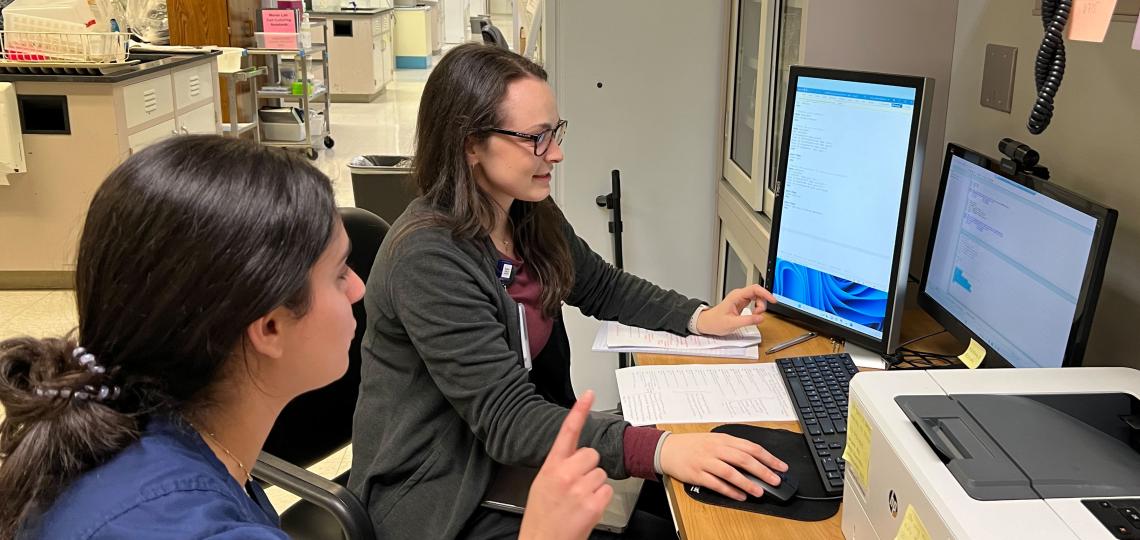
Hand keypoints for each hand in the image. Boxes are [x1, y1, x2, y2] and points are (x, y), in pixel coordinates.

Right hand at [519, 390, 612, 539]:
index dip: (579, 411)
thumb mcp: (542, 485)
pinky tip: (586, 508)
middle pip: (591, 454)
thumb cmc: (542, 517)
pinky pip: (607, 490)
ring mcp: (580, 489)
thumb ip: (558, 467)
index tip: (589, 395)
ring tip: (578, 500)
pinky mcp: (594, 503)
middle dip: (588, 468)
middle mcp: (565, 474)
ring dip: (594, 486)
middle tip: (577, 485)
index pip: (567, 432)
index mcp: (551, 467)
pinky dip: (600, 499)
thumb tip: (575, 457)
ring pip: (601, 473)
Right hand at [659, 432, 787, 500]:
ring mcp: (706, 461)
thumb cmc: (692, 445)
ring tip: (759, 492)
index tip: (781, 467)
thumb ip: (733, 448)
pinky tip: (740, 496)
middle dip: (762, 471)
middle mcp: (716, 449)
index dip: (768, 457)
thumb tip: (756, 461)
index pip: (750, 447)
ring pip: (730, 472)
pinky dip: (729, 491)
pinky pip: (716, 484)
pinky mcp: (697, 474)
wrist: (667, 448)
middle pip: (743, 459)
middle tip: (775, 480)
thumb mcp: (714, 440)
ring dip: (747, 483)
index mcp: (723, 439)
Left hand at [696, 284, 777, 335]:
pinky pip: (754, 302)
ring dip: (760, 306)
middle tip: (759, 314)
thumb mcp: (732, 323)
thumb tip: (761, 318)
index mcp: (736, 296)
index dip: (766, 293)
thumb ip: (748, 321)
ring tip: (754, 316)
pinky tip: (753, 315)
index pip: (754, 289)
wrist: (708, 323)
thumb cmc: (715, 322)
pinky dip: (757, 308)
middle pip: (758, 293)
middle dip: (762, 303)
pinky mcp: (742, 303)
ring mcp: (740, 299)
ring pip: (757, 297)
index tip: (773, 300)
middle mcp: (739, 295)